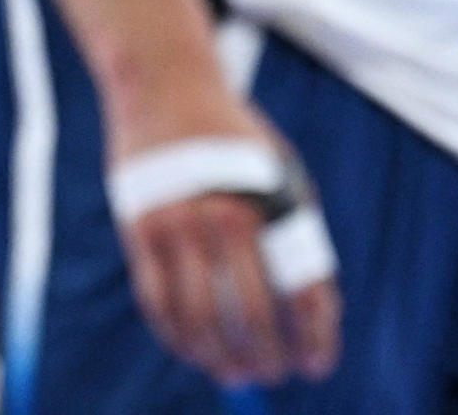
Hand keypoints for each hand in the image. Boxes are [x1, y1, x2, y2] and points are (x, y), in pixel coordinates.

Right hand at [109, 82, 340, 388]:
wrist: (167, 82)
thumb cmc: (233, 133)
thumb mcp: (280, 169)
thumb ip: (295, 230)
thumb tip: (313, 308)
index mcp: (271, 200)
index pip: (302, 287)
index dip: (314, 335)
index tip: (317, 365)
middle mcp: (227, 215)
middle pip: (252, 312)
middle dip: (268, 356)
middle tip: (275, 375)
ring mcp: (179, 223)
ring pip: (200, 318)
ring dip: (220, 358)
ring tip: (236, 372)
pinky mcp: (140, 229)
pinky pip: (158, 302)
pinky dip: (178, 337)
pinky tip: (195, 351)